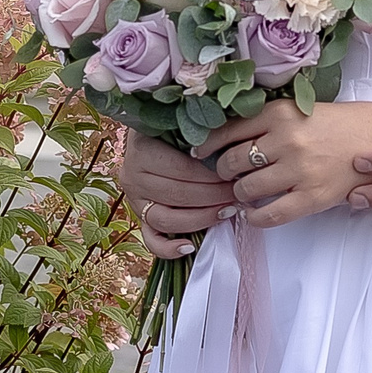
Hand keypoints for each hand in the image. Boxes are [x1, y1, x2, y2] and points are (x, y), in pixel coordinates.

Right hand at [119, 131, 239, 259]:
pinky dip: (168, 249)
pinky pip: (150, 240)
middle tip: (239, 194)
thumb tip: (230, 149)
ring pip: (166, 219)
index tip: (237, 177)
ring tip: (226, 213)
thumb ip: (200, 135)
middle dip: (214, 197)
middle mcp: (132, 176)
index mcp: (142, 150)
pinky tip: (189, 247)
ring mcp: (134, 200)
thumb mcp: (180, 124)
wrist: (148, 134)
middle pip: (177, 195)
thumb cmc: (171, 129)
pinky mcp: (139, 218)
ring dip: (201, 219)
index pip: (182, 170)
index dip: (212, 177)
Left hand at [209, 100, 371, 229]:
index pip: (227, 131)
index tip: (200, 152)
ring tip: (246, 191)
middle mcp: (286, 140)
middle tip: (229, 175)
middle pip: (232, 162)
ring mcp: (299, 170)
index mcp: (279, 113)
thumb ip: (265, 122)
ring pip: (246, 189)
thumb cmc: (336, 124)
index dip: (207, 145)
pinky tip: (255, 214)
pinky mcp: (312, 197)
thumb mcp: (297, 110)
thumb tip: (223, 141)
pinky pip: (270, 215)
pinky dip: (255, 218)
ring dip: (240, 194)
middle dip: (224, 172)